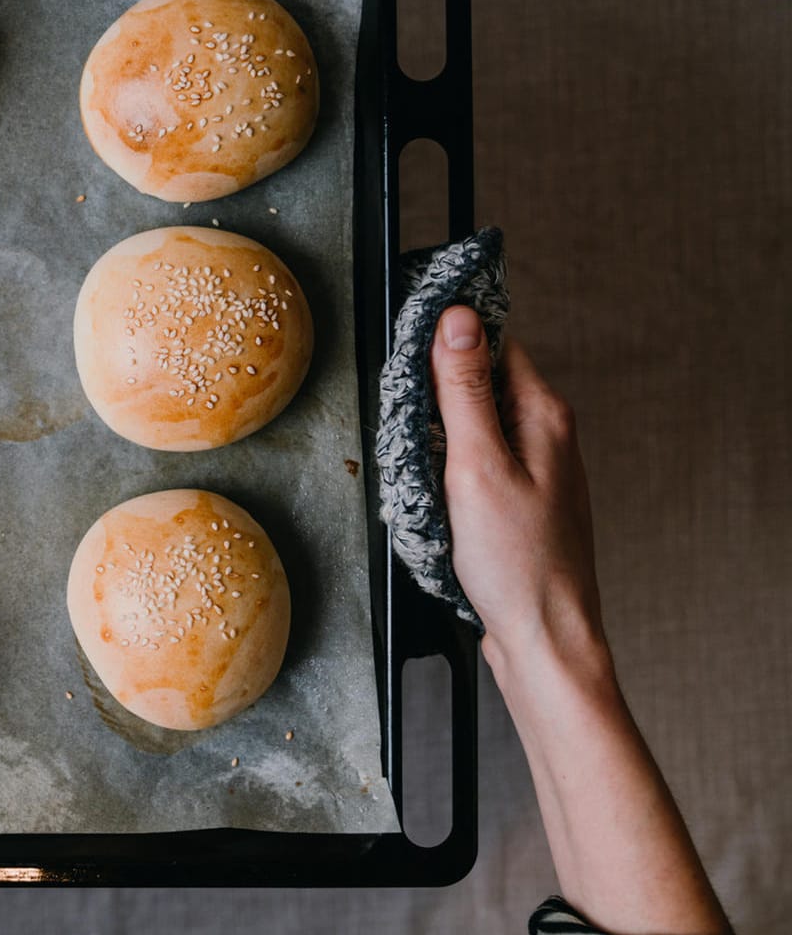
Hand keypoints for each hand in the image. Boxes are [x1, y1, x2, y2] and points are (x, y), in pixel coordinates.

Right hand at [429, 305, 605, 678]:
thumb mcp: (476, 466)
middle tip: (408, 429)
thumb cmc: (517, 562)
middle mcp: (548, 436)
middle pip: (482, 383)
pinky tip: (434, 500)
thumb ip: (463, 391)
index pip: (494, 342)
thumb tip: (457, 319)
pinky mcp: (521, 501)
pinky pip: (477, 463)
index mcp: (543, 416)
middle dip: (436, 397)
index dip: (448, 341)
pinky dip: (448, 471)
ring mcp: (537, 470)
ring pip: (475, 426)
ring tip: (420, 474)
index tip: (408, 354)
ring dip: (439, 439)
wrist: (544, 638)